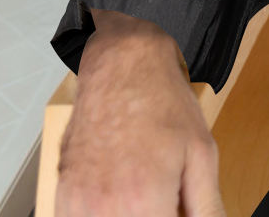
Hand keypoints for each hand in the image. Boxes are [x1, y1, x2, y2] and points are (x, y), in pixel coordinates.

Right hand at [56, 10, 224, 216]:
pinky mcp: (62, 199)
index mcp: (143, 204)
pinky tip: (124, 196)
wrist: (122, 68)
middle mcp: (104, 212)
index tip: (180, 210)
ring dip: (132, 214)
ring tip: (148, 195)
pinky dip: (106, 213)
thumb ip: (206, 206)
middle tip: (169, 199)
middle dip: (157, 215)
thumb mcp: (202, 152)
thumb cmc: (162, 104)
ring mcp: (76, 208)